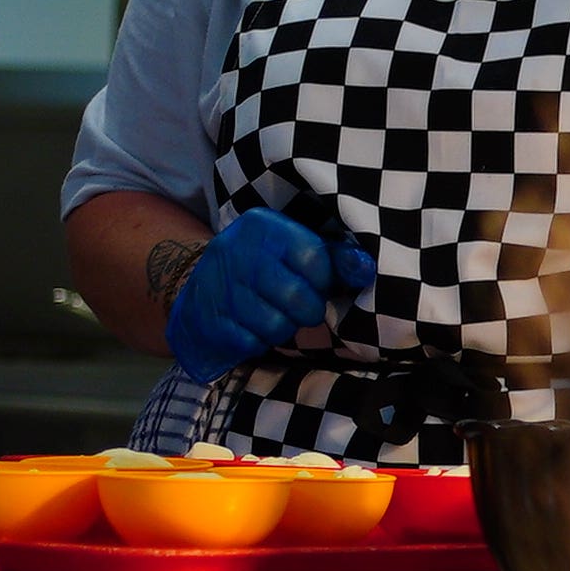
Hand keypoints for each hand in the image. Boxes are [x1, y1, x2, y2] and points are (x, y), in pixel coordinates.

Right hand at [164, 207, 371, 382]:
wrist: (202, 287)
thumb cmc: (266, 269)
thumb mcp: (298, 249)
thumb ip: (336, 258)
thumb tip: (367, 268)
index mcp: (264, 227)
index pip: (315, 258)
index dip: (324, 279)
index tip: (316, 282)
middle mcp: (236, 252)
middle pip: (298, 297)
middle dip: (307, 309)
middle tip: (296, 305)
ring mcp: (219, 287)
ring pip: (276, 325)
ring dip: (283, 327)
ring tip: (273, 314)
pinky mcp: (209, 319)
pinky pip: (251, 343)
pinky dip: (259, 341)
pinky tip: (251, 326)